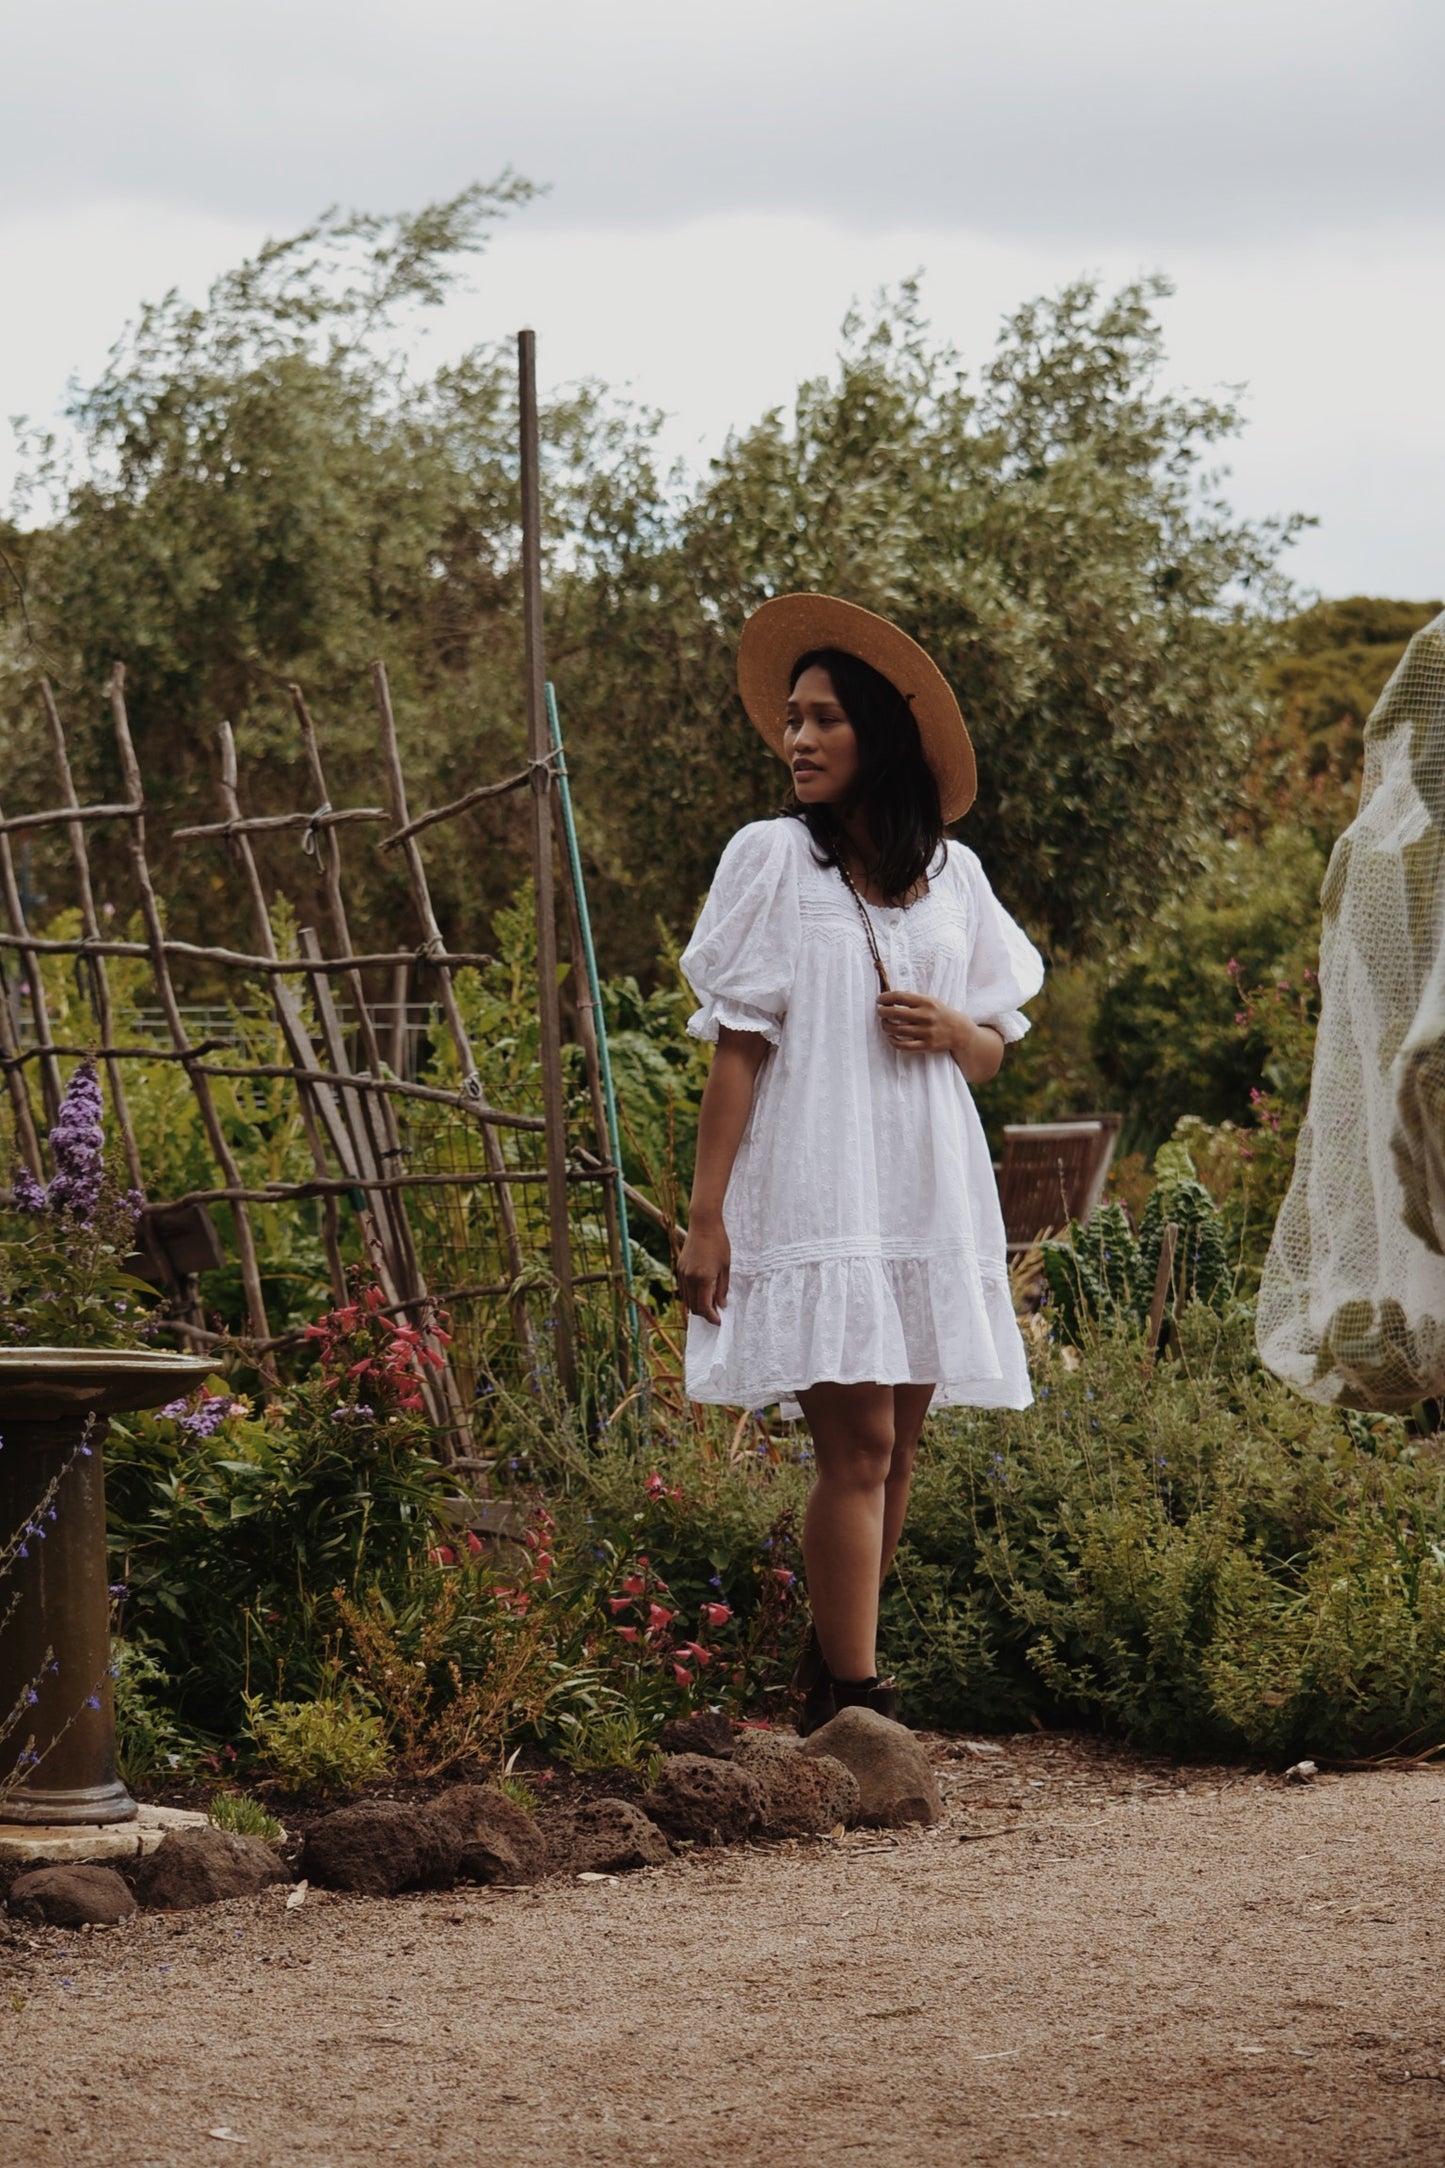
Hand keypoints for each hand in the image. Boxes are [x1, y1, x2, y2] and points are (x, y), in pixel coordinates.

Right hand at [677, 1217, 730, 1323]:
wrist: (704, 1224)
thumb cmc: (719, 1243)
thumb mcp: (726, 1267)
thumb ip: (723, 1288)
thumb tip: (721, 1305)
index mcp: (703, 1279)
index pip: (704, 1307)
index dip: (712, 1318)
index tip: (719, 1321)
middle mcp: (690, 1278)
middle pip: (694, 1307)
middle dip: (705, 1314)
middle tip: (716, 1314)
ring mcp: (682, 1273)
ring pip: (687, 1299)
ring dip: (697, 1306)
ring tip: (710, 1305)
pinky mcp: (679, 1268)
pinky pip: (684, 1289)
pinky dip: (691, 1296)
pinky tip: (701, 1293)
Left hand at [876, 991, 1005, 1080]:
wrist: (960, 1031)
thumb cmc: (941, 1014)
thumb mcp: (931, 1001)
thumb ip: (914, 999)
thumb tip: (891, 996)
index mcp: (927, 1002)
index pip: (900, 997)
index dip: (886, 997)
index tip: (879, 1000)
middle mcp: (926, 1016)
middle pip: (895, 1013)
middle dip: (883, 1012)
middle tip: (880, 1012)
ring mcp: (926, 1032)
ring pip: (897, 1030)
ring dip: (886, 1026)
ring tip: (885, 1024)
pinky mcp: (926, 1046)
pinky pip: (903, 1045)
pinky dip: (893, 1041)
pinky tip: (891, 1037)